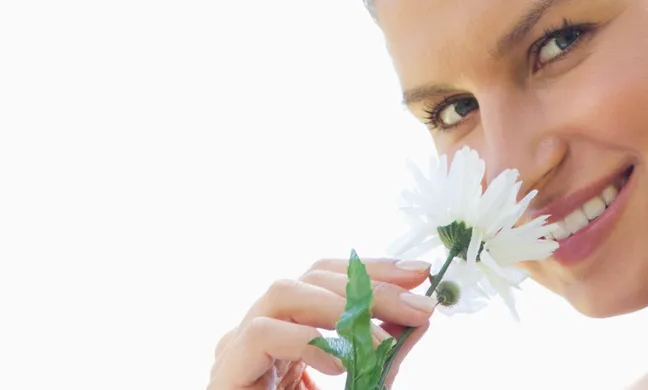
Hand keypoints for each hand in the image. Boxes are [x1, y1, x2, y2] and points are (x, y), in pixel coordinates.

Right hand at [209, 256, 436, 389]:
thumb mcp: (358, 386)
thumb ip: (382, 356)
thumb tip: (420, 319)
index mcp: (289, 327)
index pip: (328, 277)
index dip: (373, 269)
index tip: (419, 275)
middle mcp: (260, 328)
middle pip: (310, 277)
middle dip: (371, 288)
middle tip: (419, 308)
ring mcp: (237, 346)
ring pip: (283, 292)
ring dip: (341, 308)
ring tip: (380, 340)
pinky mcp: (227, 372)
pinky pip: (262, 334)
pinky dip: (306, 341)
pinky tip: (338, 363)